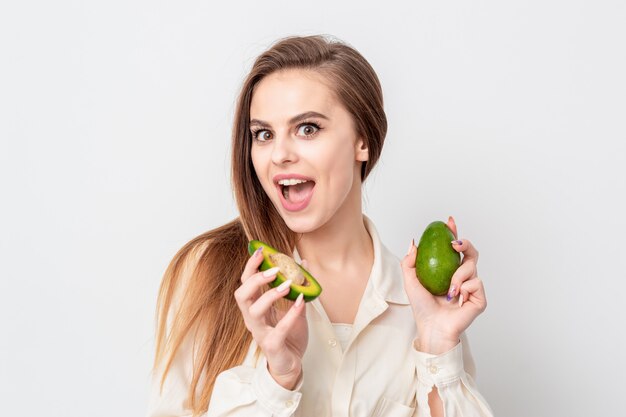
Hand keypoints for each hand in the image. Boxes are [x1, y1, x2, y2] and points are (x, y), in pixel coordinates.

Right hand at [234, 247, 307, 389]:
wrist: (292, 364)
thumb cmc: (289, 335)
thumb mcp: (294, 308)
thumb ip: (297, 289)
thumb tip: (305, 264)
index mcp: (255, 307)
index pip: (246, 283)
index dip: (251, 266)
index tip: (261, 250)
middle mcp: (252, 319)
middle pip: (242, 295)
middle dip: (255, 279)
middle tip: (274, 269)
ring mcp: (260, 333)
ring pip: (254, 311)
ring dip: (270, 295)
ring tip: (288, 285)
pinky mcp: (271, 346)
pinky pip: (278, 329)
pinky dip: (290, 314)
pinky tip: (301, 302)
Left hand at [401, 216, 486, 353]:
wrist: (431, 326)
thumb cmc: (422, 307)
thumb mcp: (410, 281)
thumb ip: (409, 261)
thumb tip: (414, 242)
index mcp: (448, 271)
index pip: (454, 249)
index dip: (453, 233)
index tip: (449, 222)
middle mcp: (462, 277)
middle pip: (471, 252)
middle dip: (465, 243)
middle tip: (455, 243)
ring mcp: (472, 287)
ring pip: (472, 267)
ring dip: (458, 276)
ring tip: (449, 290)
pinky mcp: (480, 298)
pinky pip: (476, 282)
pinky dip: (465, 288)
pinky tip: (458, 299)